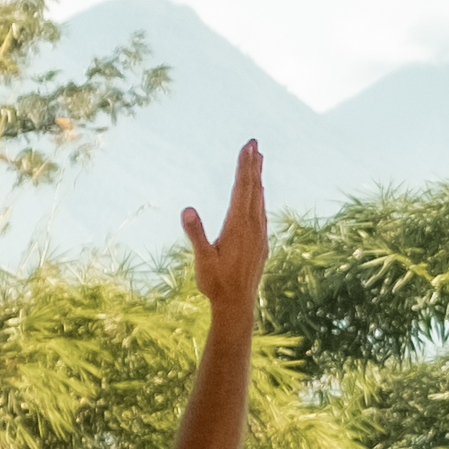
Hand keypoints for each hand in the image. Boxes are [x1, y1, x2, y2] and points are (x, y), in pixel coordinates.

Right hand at [181, 141, 267, 320]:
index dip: (244, 166)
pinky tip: (258, 196)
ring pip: (259, 200)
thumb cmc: (216, 283)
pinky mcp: (260, 243)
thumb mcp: (202, 259)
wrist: (237, 305)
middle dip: (253, 165)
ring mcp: (259, 234)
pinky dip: (259, 197)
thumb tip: (187, 210)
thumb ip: (196, 234)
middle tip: (255, 143)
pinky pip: (261, 213)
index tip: (248, 147)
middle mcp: (252, 226)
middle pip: (253, 189)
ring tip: (258, 161)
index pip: (242, 188)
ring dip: (257, 179)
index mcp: (238, 226)